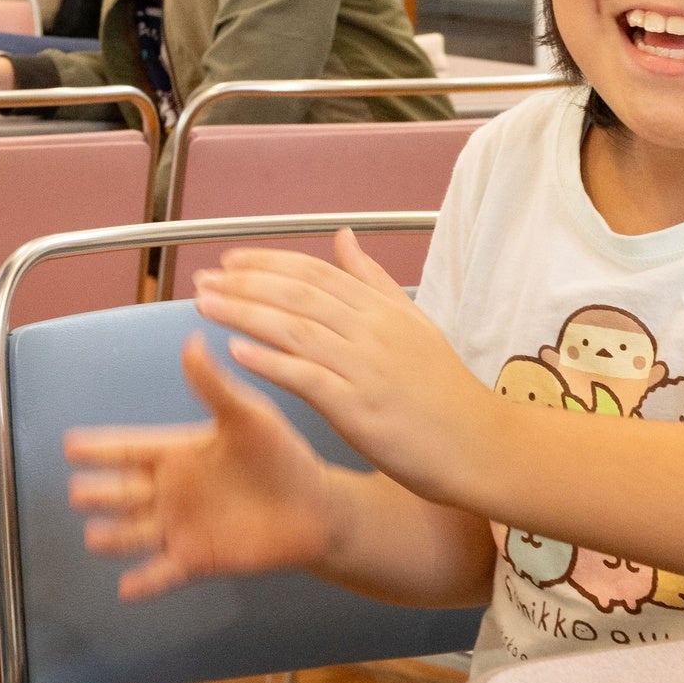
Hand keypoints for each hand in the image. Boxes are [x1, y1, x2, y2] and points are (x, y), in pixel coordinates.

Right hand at [65, 340, 342, 599]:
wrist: (315, 508)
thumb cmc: (282, 456)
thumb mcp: (248, 415)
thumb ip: (215, 386)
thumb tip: (192, 341)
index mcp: (177, 453)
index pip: (127, 449)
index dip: (99, 448)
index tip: (69, 444)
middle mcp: (171, 491)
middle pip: (121, 492)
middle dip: (97, 492)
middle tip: (76, 492)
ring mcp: (180, 527)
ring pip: (132, 533)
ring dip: (112, 537)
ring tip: (93, 539)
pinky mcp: (197, 559)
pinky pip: (162, 573)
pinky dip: (143, 582)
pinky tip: (125, 588)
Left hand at [194, 233, 498, 503]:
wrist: (482, 446)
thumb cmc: (444, 391)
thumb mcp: (413, 323)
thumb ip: (372, 280)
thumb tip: (342, 236)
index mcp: (381, 310)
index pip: (315, 274)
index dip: (267, 263)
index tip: (229, 261)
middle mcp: (372, 331)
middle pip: (297, 296)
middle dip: (244, 284)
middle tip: (202, 279)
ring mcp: (366, 369)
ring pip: (295, 330)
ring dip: (244, 314)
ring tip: (204, 304)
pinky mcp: (361, 409)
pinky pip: (309, 379)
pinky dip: (271, 362)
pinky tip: (237, 352)